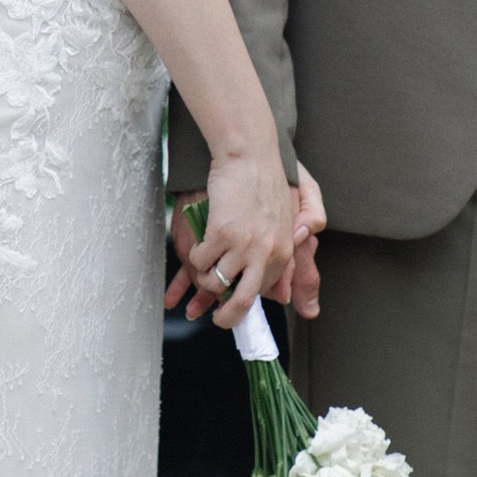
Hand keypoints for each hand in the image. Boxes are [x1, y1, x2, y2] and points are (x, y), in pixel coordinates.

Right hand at [165, 157, 323, 330]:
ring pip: (215, 282)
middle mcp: (264, 254)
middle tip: (217, 320)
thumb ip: (278, 253)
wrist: (250, 156)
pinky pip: (200, 261)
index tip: (234, 301)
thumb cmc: (263, 184)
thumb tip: (278, 293)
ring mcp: (242, 246)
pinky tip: (198, 246)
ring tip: (201, 269)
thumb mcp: (282, 222)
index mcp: (281, 253)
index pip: (262, 291)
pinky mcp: (220, 234)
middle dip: (227, 318)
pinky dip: (194, 259)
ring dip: (203, 279)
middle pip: (243, 302)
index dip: (245, 298)